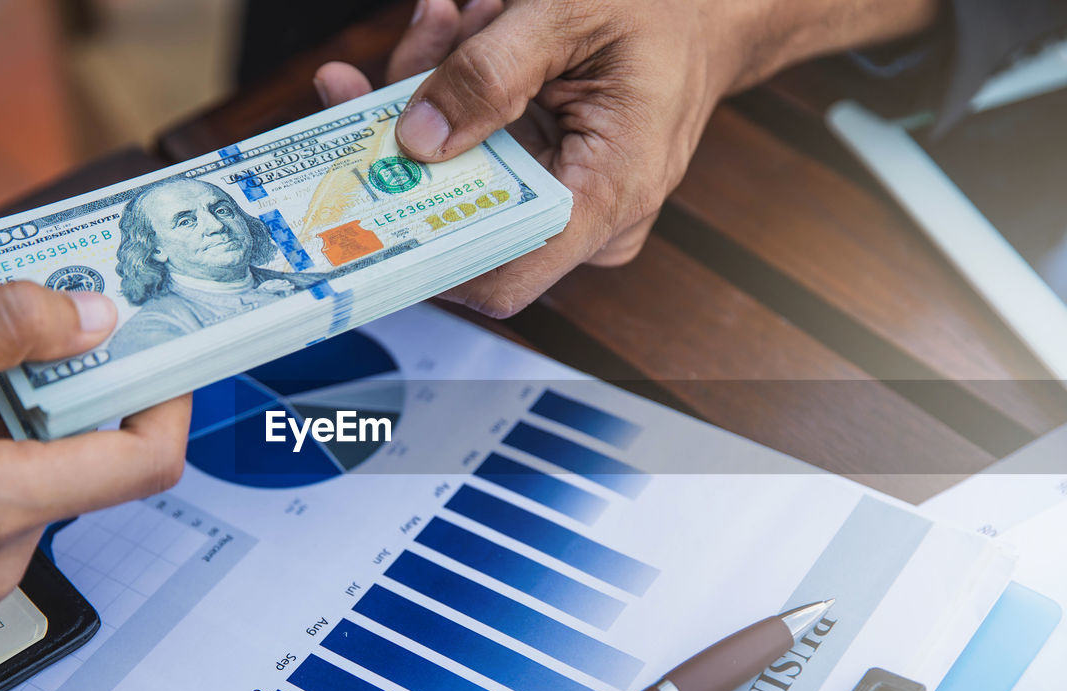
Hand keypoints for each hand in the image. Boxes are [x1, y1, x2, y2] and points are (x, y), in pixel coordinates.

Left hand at [315, 0, 937, 316]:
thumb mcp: (571, 15)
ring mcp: (567, 202)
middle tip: (418, 45)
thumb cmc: (666, 12)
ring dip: (436, 91)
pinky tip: (464, 32)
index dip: (425, 254)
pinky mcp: (551, 178)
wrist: (713, 9)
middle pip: (464, 209)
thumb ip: (487, 75)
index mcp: (607, 196)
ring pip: (464, 173)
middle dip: (420, 125)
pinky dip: (461, 91)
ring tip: (452, 20)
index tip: (365, 206)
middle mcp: (587, 219)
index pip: (500, 277)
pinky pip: (483, 151)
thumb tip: (415, 139)